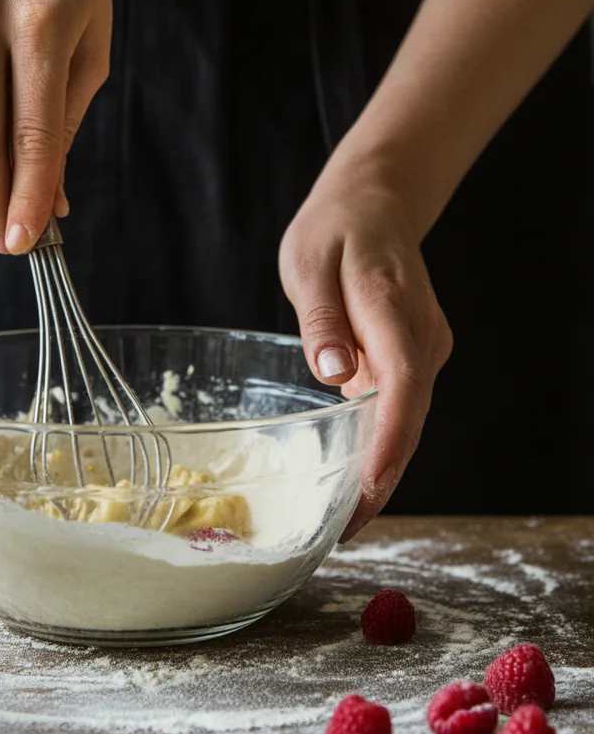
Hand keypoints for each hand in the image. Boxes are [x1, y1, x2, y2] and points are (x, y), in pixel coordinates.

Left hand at [279, 158, 452, 540]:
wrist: (374, 203)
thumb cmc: (335, 230)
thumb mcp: (310, 262)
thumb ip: (322, 319)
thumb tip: (334, 374)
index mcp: (393, 310)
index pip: (403, 387)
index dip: (390, 443)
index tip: (370, 491)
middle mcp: (421, 336)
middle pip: (410, 418)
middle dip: (383, 478)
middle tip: (345, 530)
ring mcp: (423, 347)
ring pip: (408, 418)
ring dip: (382, 467)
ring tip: (344, 518)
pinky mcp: (415, 355)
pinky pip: (401, 406)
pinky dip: (380, 442)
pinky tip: (353, 473)